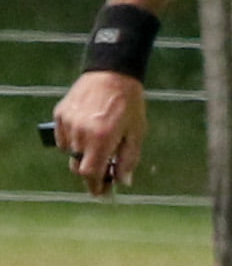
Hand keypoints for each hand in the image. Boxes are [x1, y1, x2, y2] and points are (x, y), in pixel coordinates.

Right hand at [51, 72, 146, 196]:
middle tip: (104, 169)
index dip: (95, 186)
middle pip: (78, 166)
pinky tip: (87, 132)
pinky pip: (63, 138)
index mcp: (102, 139)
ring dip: (83, 155)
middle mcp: (81, 133)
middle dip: (91, 172)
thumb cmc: (129, 104)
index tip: (100, 192)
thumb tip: (122, 182)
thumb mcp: (137, 132)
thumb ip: (129, 159)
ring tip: (99, 143)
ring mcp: (68, 123)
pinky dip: (73, 141)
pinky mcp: (60, 114)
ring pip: (70, 152)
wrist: (112, 73)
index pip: (90, 174)